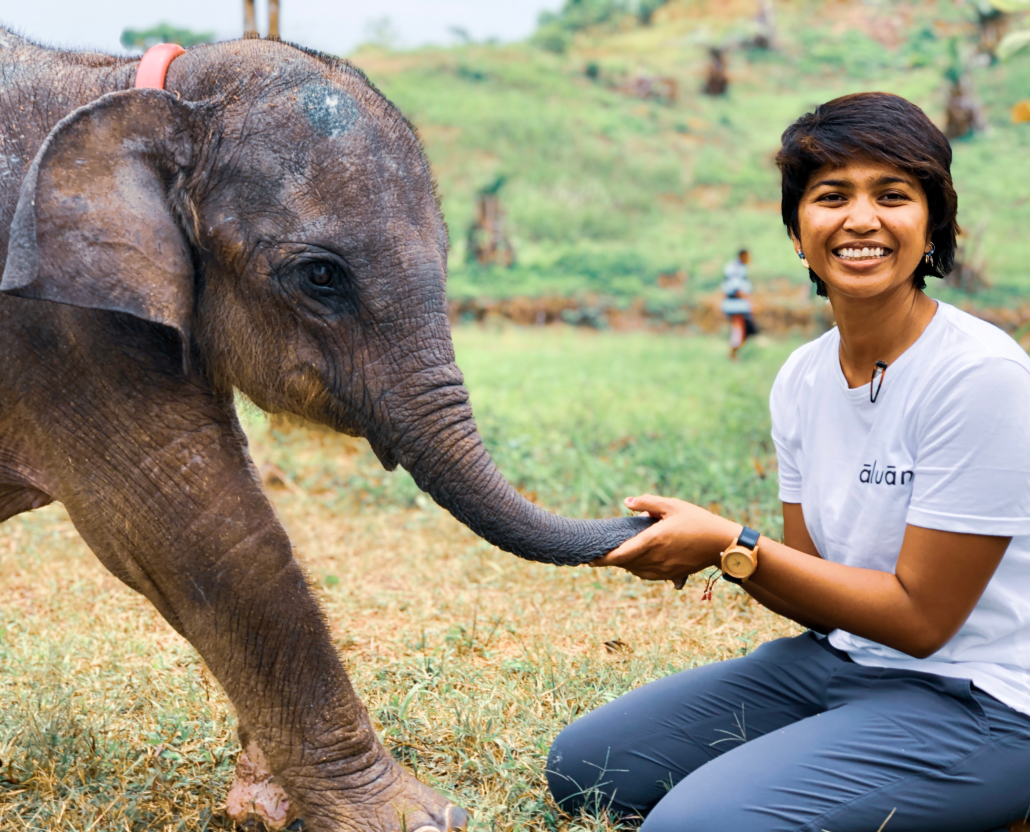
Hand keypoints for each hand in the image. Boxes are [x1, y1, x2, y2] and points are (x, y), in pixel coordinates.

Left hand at [590, 494, 740, 584]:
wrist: (722, 543)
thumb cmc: (697, 520)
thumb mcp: (672, 505)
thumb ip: (648, 503)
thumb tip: (626, 502)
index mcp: (653, 541)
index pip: (621, 555)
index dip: (603, 559)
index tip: (590, 558)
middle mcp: (656, 558)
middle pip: (626, 564)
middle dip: (612, 560)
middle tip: (599, 554)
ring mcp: (664, 569)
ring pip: (636, 571)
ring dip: (625, 565)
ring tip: (617, 556)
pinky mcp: (672, 574)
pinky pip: (648, 575)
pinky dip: (638, 569)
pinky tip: (638, 561)